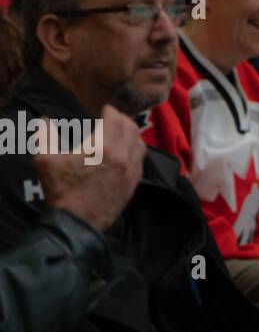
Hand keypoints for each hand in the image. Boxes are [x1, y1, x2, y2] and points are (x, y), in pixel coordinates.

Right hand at [34, 107, 144, 232]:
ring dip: (132, 134)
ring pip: (140, 143)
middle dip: (123, 119)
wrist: (76, 222)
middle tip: (114, 117)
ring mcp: (131, 170)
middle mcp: (123, 156)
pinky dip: (136, 150)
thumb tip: (44, 120)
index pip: (115, 119)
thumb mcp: (46, 161)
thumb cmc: (61, 190)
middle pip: (131, 128)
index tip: (105, 108)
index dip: (110, 111)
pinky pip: (141, 160)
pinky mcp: (133, 183)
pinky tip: (128, 152)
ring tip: (123, 132)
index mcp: (104, 147)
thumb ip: (46, 136)